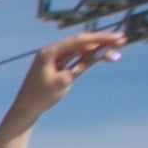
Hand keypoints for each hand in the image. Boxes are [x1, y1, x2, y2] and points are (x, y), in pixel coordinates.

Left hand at [7, 30, 124, 123]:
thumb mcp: (64, 82)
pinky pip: (76, 58)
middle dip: (102, 41)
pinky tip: (104, 56)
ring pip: (80, 50)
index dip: (99, 39)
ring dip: (98, 49)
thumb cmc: (41, 97)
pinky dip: (89, 57)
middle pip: (81, 43)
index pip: (78, 41)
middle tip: (122, 40)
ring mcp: (55, 59)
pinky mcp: (57, 66)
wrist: (26, 109)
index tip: (115, 38)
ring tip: (117, 49)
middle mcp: (52, 52)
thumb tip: (97, 54)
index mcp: (50, 53)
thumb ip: (80, 66)